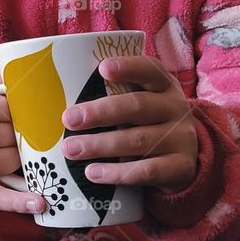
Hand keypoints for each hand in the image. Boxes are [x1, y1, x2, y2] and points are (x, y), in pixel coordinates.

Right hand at [0, 72, 45, 213]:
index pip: (11, 110)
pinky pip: (0, 197)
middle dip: (15, 135)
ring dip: (14, 158)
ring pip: (15, 160)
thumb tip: (29, 70)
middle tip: (1, 135)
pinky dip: (20, 202)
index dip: (16, 113)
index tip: (10, 115)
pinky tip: (40, 204)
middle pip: (15, 136)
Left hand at [61, 56, 197, 193]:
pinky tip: (93, 173)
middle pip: (137, 106)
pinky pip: (146, 171)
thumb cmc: (147, 125)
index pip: (149, 69)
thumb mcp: (140, 106)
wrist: (185, 161)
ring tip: (71, 150)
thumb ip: (112, 97)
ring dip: (101, 145)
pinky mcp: (180, 167)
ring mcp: (180, 138)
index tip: (102, 68)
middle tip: (68, 119)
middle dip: (100, 113)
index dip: (128, 67)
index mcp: (163, 86)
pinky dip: (117, 173)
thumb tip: (55, 96)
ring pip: (138, 140)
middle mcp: (175, 108)